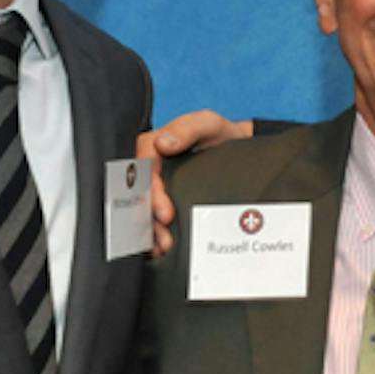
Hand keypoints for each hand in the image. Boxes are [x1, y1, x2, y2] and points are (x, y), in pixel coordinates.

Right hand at [137, 110, 251, 253]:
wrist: (238, 150)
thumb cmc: (218, 135)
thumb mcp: (208, 124)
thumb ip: (187, 128)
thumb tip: (164, 144)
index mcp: (152, 148)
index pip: (141, 171)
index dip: (150, 194)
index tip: (167, 214)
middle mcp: (148, 168)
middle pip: (137, 197)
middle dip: (147, 219)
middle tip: (164, 239)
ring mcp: (154, 186)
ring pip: (139, 211)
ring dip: (147, 231)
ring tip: (162, 247)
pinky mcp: (162, 200)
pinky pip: (149, 219)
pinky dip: (151, 235)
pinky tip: (158, 249)